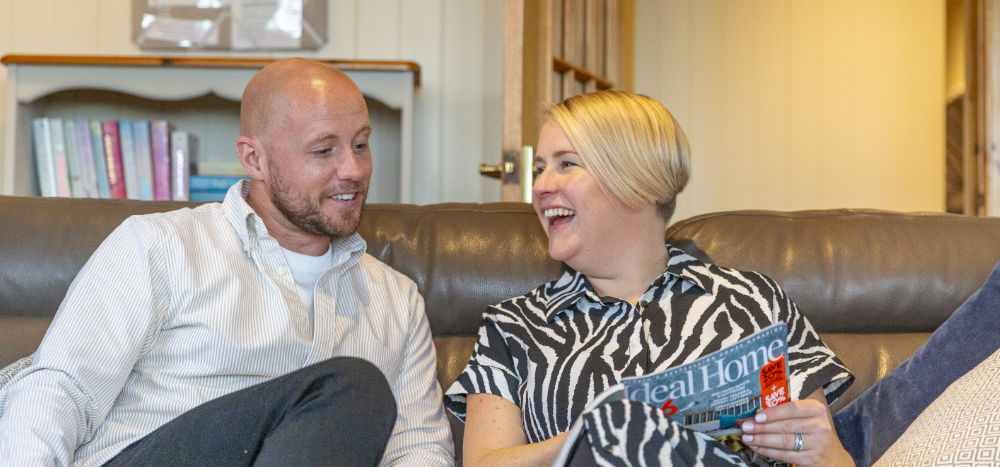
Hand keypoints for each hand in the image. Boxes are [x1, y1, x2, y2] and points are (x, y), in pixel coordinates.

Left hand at [739, 390, 853, 466]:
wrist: (831, 455)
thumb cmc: (811, 430)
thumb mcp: (804, 417)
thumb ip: (784, 412)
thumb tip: (755, 413)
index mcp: (816, 409)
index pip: (792, 408)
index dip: (773, 413)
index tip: (757, 416)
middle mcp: (820, 426)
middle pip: (785, 426)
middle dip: (762, 427)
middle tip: (745, 427)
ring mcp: (817, 444)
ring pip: (784, 441)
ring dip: (762, 440)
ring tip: (747, 438)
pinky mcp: (811, 459)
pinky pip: (785, 455)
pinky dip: (768, 451)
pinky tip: (757, 448)